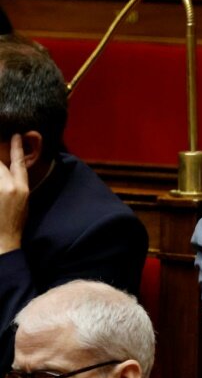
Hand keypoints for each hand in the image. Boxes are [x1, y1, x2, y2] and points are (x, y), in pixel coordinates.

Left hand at [0, 134, 28, 253]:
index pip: (20, 162)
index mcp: (22, 188)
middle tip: (0, 156)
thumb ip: (16, 184)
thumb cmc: (14, 223)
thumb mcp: (24, 202)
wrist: (3, 241)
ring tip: (2, 185)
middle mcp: (8, 187)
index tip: (16, 135)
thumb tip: (9, 169)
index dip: (17, 147)